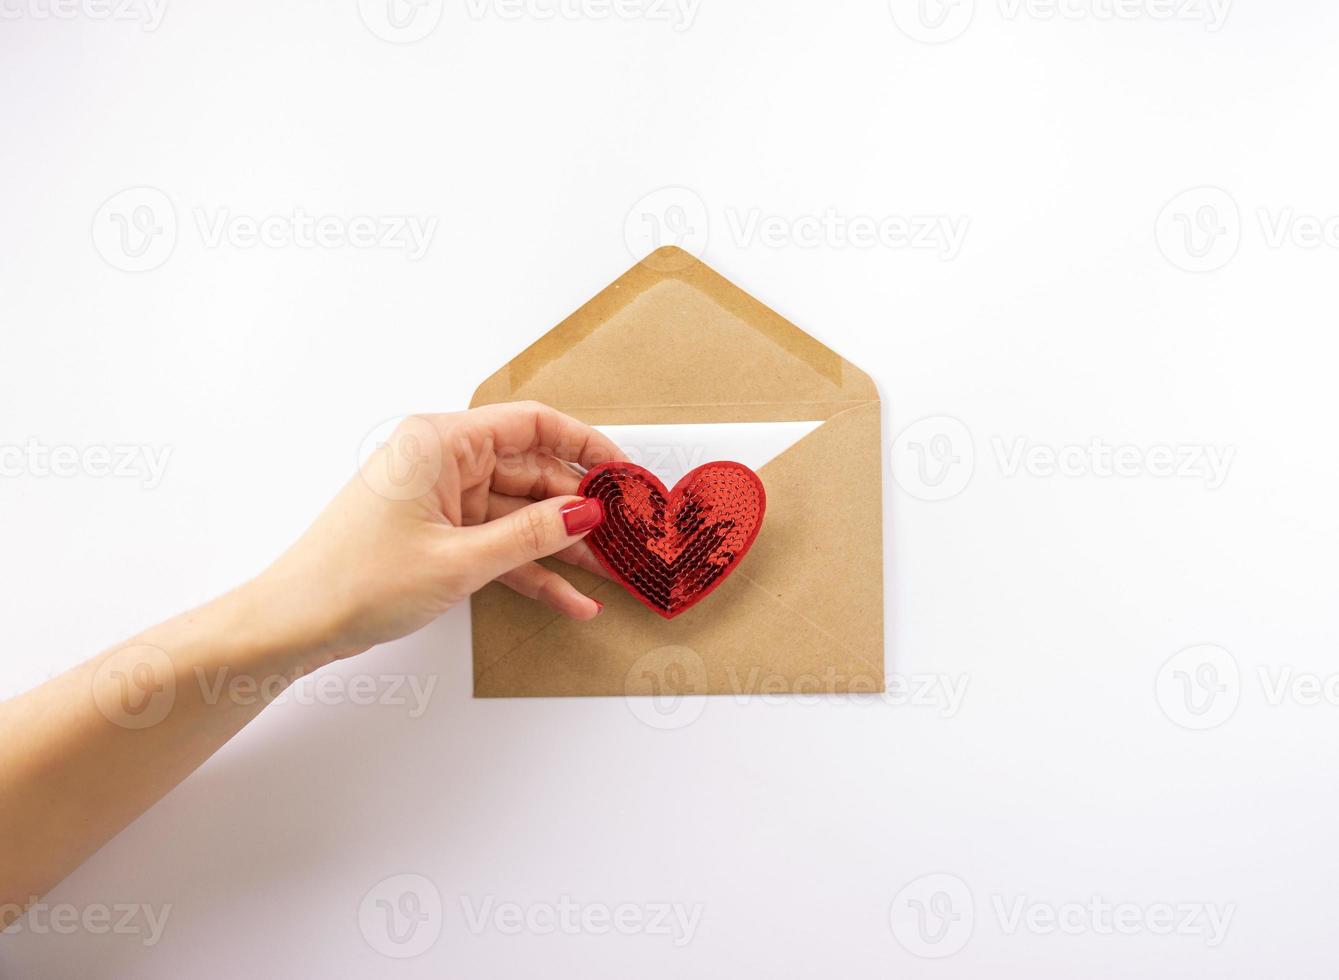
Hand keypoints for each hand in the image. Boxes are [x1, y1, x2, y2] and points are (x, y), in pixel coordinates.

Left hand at [250, 402, 625, 665]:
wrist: (294, 624)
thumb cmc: (355, 580)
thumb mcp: (458, 560)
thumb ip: (530, 534)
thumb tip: (587, 512)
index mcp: (440, 442)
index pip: (531, 425)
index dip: (585, 445)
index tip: (624, 472)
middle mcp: (442, 461)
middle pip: (531, 472)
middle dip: (580, 507)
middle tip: (628, 532)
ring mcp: (442, 500)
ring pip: (520, 514)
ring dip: (562, 545)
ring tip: (611, 572)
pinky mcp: (439, 535)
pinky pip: (498, 544)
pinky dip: (531, 570)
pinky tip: (570, 599)